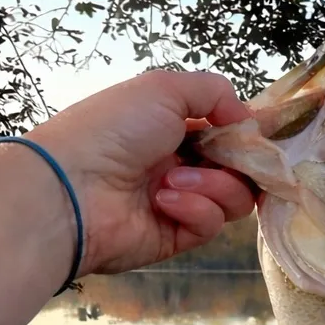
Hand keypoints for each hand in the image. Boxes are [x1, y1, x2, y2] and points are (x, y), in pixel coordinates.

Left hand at [31, 69, 257, 275]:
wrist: (69, 188)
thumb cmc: (112, 129)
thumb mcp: (163, 88)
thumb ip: (214, 92)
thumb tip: (247, 120)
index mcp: (172, 128)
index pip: (227, 133)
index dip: (246, 134)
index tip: (256, 135)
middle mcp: (179, 164)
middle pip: (240, 168)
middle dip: (242, 162)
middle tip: (231, 158)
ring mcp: (179, 201)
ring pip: (233, 197)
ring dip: (214, 184)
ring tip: (176, 178)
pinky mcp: (176, 236)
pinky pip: (210, 224)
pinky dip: (196, 209)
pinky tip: (165, 200)